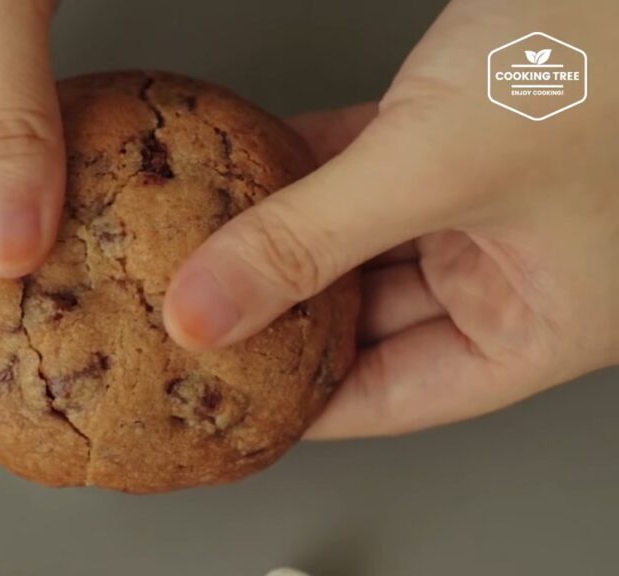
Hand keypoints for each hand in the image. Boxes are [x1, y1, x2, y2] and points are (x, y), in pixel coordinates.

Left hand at [163, 0, 618, 437]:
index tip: (230, 401)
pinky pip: (362, 172)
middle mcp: (512, 273)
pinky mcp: (455, 141)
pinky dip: (308, 170)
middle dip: (284, 314)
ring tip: (202, 252)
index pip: (401, 395)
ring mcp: (482, 206)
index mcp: (540, 324)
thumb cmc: (605, 57)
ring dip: (284, 237)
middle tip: (199, 322)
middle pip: (370, 319)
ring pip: (357, 242)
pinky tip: (249, 168)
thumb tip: (205, 310)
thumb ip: (311, 239)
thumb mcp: (436, 168)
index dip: (309, 405)